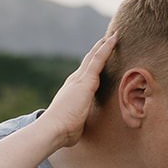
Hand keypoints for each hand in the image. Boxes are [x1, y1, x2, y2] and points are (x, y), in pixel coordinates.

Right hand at [40, 34, 118, 148]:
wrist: (53, 128)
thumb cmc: (63, 131)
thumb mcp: (74, 124)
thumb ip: (78, 122)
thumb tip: (76, 130)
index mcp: (73, 91)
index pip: (85, 75)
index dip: (92, 65)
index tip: (98, 58)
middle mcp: (75, 81)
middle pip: (89, 62)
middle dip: (97, 51)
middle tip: (107, 40)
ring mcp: (80, 79)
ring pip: (94, 57)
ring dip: (104, 46)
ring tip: (113, 36)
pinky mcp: (86, 80)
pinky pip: (98, 59)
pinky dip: (106, 48)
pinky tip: (114, 39)